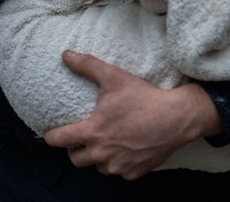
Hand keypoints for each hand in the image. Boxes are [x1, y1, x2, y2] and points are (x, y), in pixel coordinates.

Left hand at [43, 51, 221, 179]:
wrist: (177, 118)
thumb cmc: (144, 97)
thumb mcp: (114, 77)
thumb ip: (88, 65)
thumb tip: (65, 54)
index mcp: (92, 132)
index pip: (59, 141)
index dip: (52, 136)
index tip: (53, 133)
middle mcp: (102, 154)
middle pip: (75, 159)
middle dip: (74, 149)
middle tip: (81, 136)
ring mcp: (118, 166)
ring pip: (97, 167)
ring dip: (97, 157)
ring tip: (105, 142)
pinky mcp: (133, 173)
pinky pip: (118, 171)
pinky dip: (118, 162)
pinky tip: (125, 148)